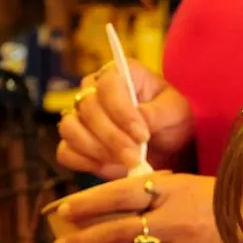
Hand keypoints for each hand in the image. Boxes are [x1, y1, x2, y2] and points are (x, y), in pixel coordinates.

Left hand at [52, 171, 234, 242]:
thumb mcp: (194, 188)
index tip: (65, 210)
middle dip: (83, 240)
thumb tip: (111, 206)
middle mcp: (177, 221)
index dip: (88, 202)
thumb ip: (157, 195)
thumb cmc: (227, 210)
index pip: (121, 193)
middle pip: (117, 231)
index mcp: (176, 190)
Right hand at [57, 58, 194, 179]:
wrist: (168, 147)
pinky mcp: (76, 144)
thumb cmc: (172, 121)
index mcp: (120, 74)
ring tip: (125, 164)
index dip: (121, 110)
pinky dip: (85, 163)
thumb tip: (140, 116)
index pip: (107, 84)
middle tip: (134, 157)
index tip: (142, 134)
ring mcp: (81, 117)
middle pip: (87, 108)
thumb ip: (159, 112)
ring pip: (70, 129)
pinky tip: (110, 168)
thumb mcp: (176, 113)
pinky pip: (66, 152)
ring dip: (96, 150)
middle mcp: (94, 90)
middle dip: (111, 137)